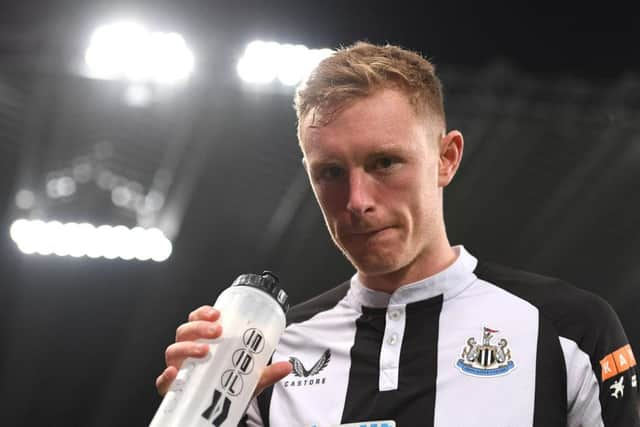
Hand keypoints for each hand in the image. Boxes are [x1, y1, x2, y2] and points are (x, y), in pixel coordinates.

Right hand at [155, 305, 291, 396]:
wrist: (218, 412)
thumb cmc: (227, 387)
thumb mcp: (248, 378)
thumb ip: (266, 372)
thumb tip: (287, 366)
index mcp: (202, 343)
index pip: (196, 320)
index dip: (202, 313)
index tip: (217, 313)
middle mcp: (187, 354)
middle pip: (184, 331)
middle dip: (199, 327)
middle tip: (217, 331)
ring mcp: (178, 370)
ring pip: (172, 351)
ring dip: (187, 347)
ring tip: (205, 350)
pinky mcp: (172, 390)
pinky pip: (162, 382)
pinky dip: (166, 377)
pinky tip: (174, 374)